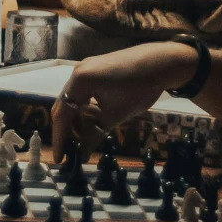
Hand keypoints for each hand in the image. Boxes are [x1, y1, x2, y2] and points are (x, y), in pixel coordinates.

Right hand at [51, 42, 199, 158]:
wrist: (162, 62)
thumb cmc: (138, 88)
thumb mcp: (115, 115)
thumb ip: (95, 135)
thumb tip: (83, 155)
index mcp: (78, 81)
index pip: (62, 115)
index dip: (60, 139)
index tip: (59, 159)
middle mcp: (78, 72)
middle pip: (64, 105)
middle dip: (66, 130)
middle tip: (68, 152)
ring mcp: (87, 68)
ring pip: (74, 99)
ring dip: (76, 119)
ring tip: (82, 139)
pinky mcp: (97, 68)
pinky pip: (84, 92)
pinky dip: (85, 108)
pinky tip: (91, 121)